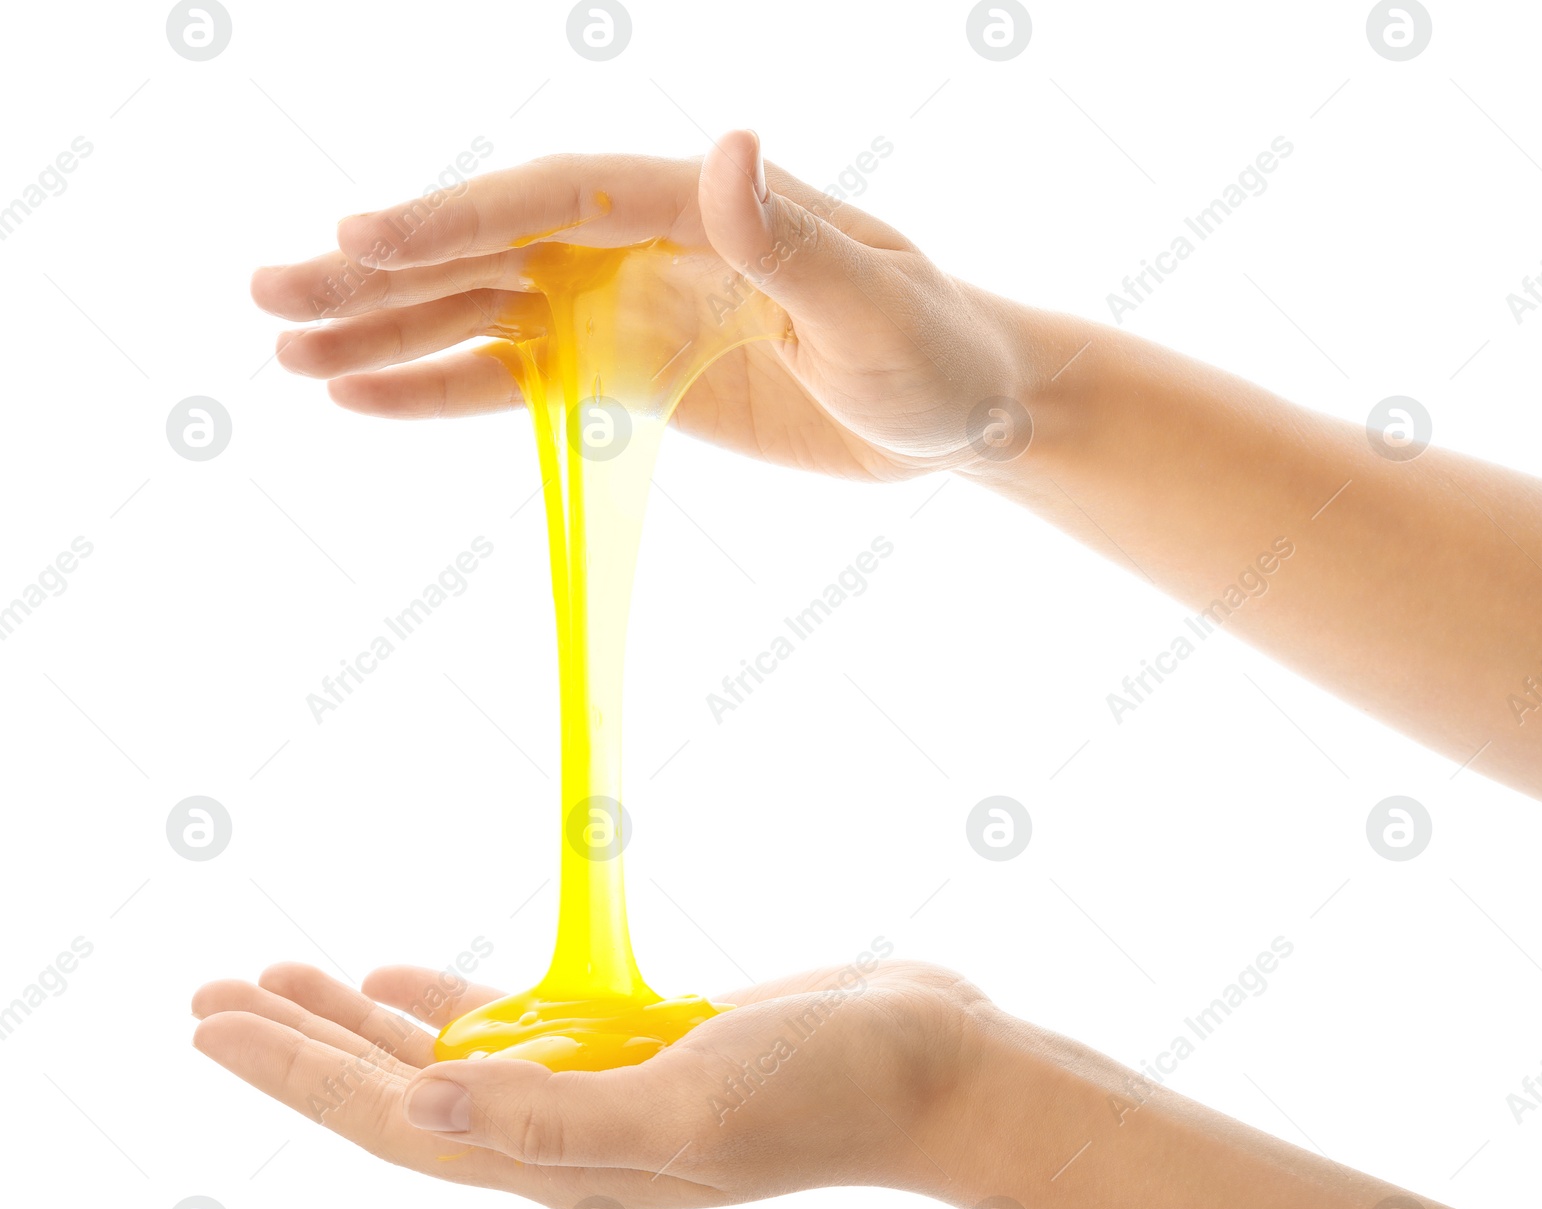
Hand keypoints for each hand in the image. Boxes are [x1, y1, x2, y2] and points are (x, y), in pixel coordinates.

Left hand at [191, 958, 985, 1208]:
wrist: (935, 1065)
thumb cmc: (832, 1089)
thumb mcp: (691, 1102)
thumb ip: (555, 1118)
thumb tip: (423, 1112)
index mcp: (562, 1161)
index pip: (392, 1121)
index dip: (295, 1075)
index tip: (212, 1020)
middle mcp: (564, 1137)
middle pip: (397, 1090)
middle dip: (301, 1044)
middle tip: (214, 990)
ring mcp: (598, 1090)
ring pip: (445, 1056)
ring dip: (362, 1020)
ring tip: (287, 974)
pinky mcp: (634, 1045)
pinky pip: (514, 1024)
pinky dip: (448, 1003)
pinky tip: (402, 982)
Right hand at [250, 133, 1045, 480]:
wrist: (959, 414)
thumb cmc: (936, 350)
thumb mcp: (875, 301)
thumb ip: (790, 237)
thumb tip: (725, 150)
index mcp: (695, 206)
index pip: (551, 199)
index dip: (454, 220)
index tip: (359, 243)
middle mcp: (641, 247)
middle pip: (490, 250)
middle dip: (382, 273)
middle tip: (272, 297)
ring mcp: (626, 310)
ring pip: (484, 313)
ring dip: (387, 330)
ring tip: (289, 350)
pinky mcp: (627, 375)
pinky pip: (519, 380)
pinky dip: (442, 388)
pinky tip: (365, 397)